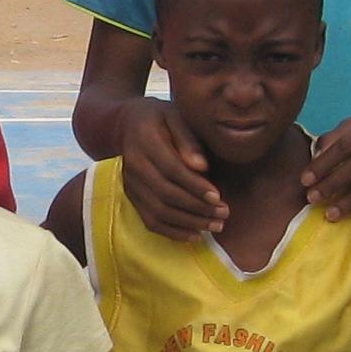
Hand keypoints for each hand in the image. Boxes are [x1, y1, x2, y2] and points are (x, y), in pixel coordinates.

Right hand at [117, 100, 223, 237]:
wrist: (126, 124)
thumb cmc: (159, 118)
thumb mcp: (175, 116)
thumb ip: (188, 139)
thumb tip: (202, 167)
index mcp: (145, 141)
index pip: (171, 169)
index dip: (195, 186)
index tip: (218, 196)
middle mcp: (133, 166)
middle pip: (165, 194)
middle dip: (197, 207)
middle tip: (224, 213)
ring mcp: (130, 184)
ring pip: (158, 211)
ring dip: (189, 223)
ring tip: (215, 225)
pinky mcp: (131, 197)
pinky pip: (150, 220)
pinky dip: (172, 232)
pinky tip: (194, 235)